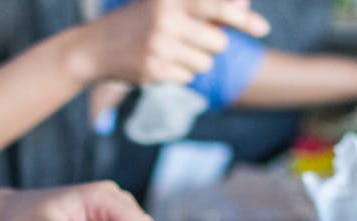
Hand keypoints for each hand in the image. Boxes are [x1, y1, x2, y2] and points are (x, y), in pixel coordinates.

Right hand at [67, 0, 270, 84]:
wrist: (93, 48)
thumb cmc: (139, 22)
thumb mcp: (165, 5)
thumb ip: (204, 5)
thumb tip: (244, 4)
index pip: (216, 7)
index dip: (242, 17)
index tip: (263, 28)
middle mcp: (165, 20)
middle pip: (217, 43)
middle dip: (212, 45)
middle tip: (192, 40)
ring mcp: (158, 47)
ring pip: (205, 63)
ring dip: (195, 61)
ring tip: (172, 51)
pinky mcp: (153, 71)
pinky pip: (187, 77)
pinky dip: (179, 73)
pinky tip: (159, 63)